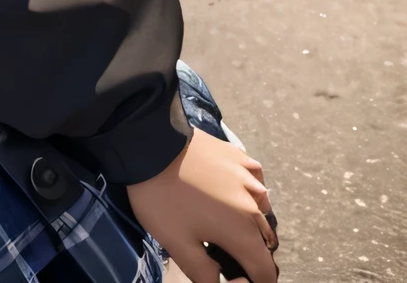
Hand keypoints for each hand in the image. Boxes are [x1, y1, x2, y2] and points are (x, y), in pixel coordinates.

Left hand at [127, 129, 276, 282]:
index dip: (254, 282)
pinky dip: (248, 192)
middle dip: (250, 254)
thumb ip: (205, 274)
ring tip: (224, 223)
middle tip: (223, 253)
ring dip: (250, 223)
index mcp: (243, 232)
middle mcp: (255, 205)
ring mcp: (249, 176)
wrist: (147, 142)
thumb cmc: (161, 196)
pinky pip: (254, 181)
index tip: (234, 278)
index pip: (264, 272)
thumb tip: (224, 282)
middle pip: (264, 242)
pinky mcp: (238, 154)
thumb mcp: (177, 244)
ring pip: (261, 210)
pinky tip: (231, 191)